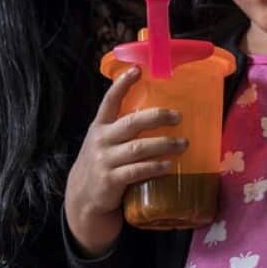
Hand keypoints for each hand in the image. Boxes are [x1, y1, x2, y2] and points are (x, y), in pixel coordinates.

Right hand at [64, 67, 185, 256]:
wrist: (83, 198)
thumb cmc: (102, 163)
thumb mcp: (104, 141)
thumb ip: (121, 128)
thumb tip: (157, 112)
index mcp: (100, 126)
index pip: (110, 100)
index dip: (122, 84)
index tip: (137, 69)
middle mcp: (101, 140)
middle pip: (132, 123)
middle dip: (157, 117)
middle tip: (179, 116)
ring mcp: (105, 160)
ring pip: (139, 148)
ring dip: (164, 144)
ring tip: (184, 143)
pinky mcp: (111, 180)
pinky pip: (137, 171)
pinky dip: (155, 167)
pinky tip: (169, 165)